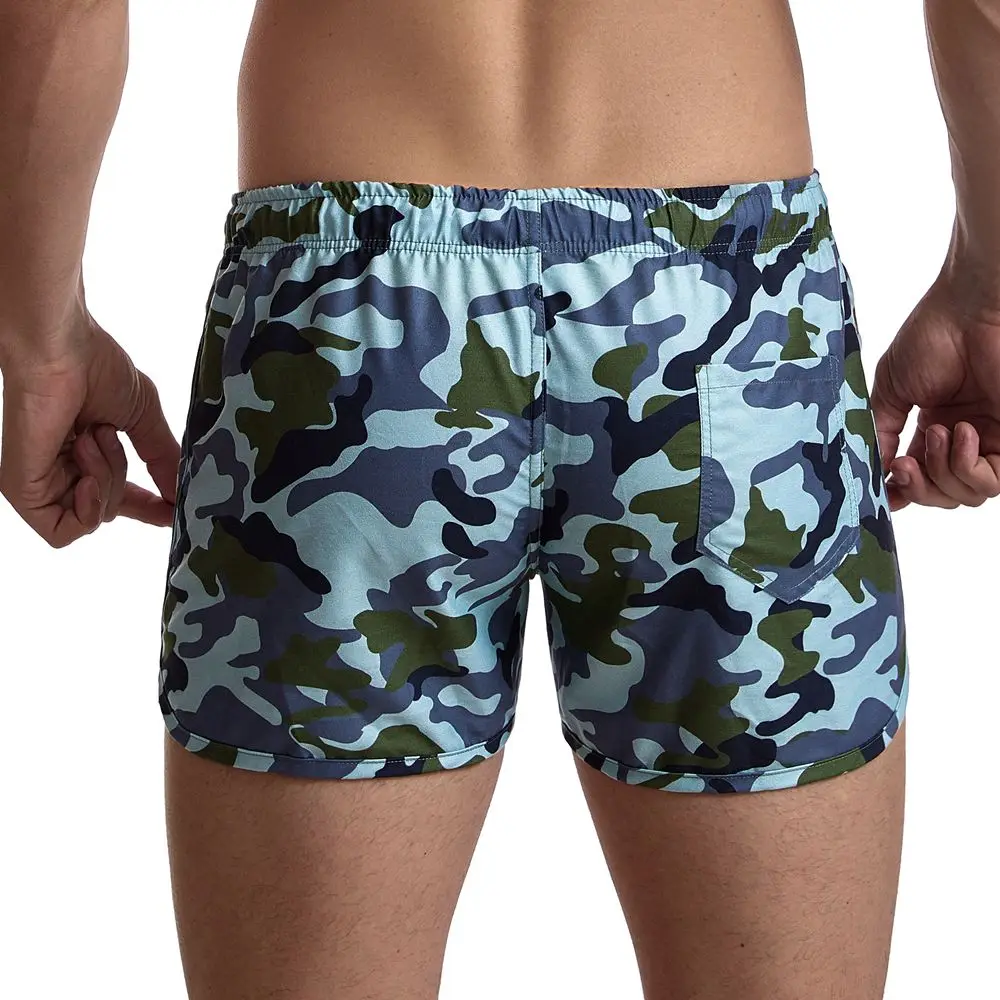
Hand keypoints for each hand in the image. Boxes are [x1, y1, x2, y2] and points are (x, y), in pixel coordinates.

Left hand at [0, 308, 179, 545]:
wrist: (61, 348)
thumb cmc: (95, 366)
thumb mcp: (145, 421)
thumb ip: (164, 461)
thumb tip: (182, 496)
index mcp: (90, 455)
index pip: (121, 498)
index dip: (150, 509)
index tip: (175, 511)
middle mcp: (61, 471)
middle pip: (110, 510)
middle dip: (123, 480)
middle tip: (107, 434)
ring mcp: (40, 483)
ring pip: (93, 518)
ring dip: (107, 481)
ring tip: (91, 437)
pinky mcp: (22, 491)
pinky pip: (64, 530)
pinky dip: (87, 511)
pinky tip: (87, 478)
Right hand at [870, 267, 999, 511]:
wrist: (970, 309)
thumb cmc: (931, 336)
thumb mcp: (892, 389)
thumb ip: (883, 431)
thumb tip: (877, 470)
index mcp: (935, 426)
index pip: (921, 477)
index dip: (903, 492)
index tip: (884, 493)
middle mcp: (965, 437)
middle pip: (944, 494)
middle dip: (919, 488)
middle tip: (903, 463)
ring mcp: (991, 438)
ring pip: (969, 494)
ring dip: (942, 473)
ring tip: (936, 433)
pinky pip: (993, 480)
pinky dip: (968, 466)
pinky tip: (961, 432)